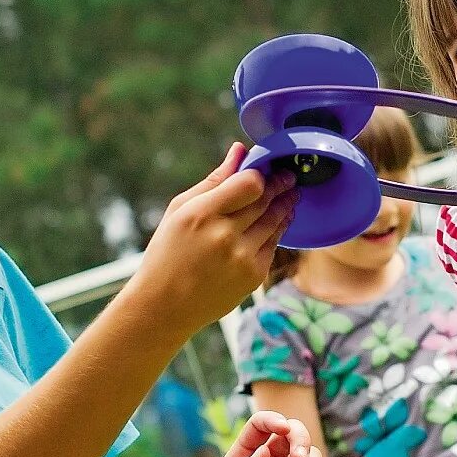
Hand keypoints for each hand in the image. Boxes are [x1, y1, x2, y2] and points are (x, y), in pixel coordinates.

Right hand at [131, 144, 297, 329]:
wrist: (165, 304)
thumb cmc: (168, 251)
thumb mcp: (180, 210)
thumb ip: (214, 180)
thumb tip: (240, 151)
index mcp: (201, 214)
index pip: (250, 183)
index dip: (262, 173)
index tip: (267, 168)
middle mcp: (224, 235)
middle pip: (266, 200)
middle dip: (280, 185)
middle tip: (288, 176)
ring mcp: (242, 257)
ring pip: (275, 221)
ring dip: (286, 204)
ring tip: (291, 194)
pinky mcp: (254, 276)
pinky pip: (274, 244)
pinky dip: (279, 229)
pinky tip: (280, 219)